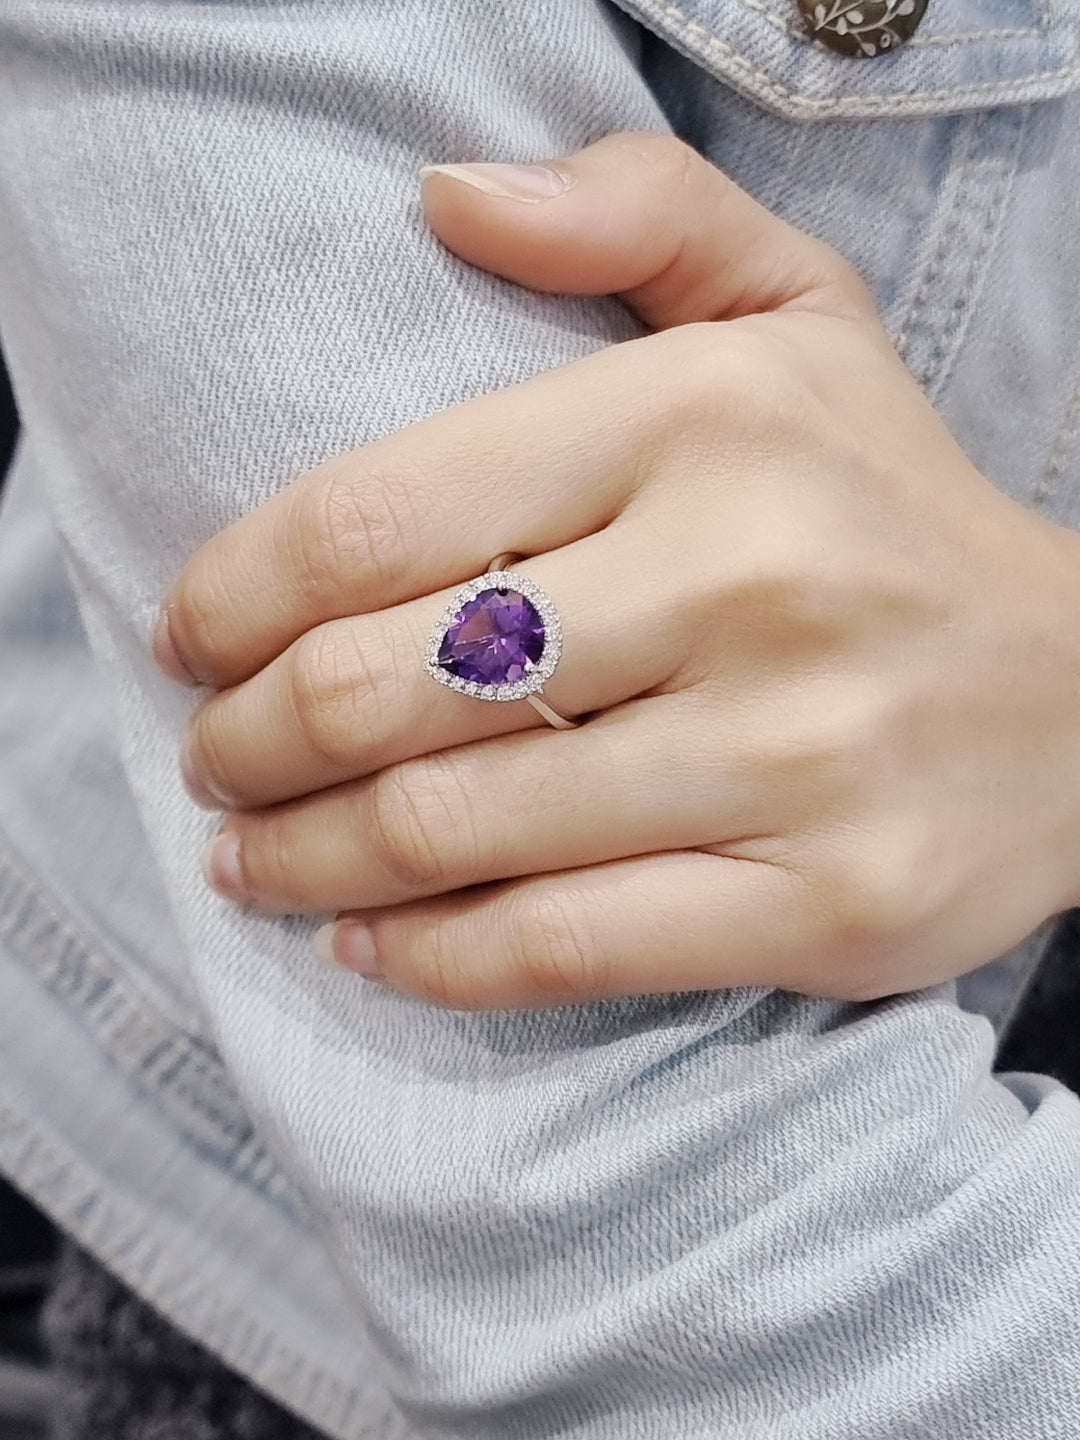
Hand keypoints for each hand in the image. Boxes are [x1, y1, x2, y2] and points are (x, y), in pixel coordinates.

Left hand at [157, 133, 1079, 1008]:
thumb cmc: (884, 510)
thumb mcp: (796, 318)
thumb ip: (638, 214)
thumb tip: (447, 194)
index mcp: (706, 418)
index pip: (384, 513)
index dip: (239, 589)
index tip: (191, 634)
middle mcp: (747, 579)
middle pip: (391, 682)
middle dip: (250, 739)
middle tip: (213, 758)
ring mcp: (790, 756)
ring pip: (458, 828)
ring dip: (306, 857)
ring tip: (252, 856)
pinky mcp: (821, 902)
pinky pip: (565, 944)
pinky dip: (429, 957)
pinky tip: (364, 941)